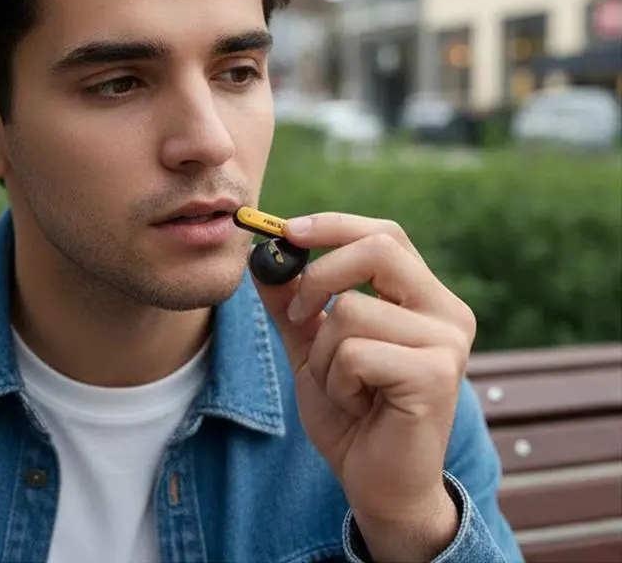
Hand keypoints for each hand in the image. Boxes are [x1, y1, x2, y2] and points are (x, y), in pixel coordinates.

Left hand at [250, 213, 476, 562]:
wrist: (379, 485)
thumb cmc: (353, 414)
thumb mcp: (314, 347)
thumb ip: (294, 302)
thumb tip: (264, 256)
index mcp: (425, 298)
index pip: (385, 235)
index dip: (334, 226)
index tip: (287, 230)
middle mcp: (447, 312)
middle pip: (378, 248)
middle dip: (319, 277)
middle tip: (297, 316)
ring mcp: (447, 342)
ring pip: (350, 308)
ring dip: (323, 353)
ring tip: (342, 386)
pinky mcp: (435, 374)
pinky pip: (354, 351)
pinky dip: (335, 379)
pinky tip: (357, 405)